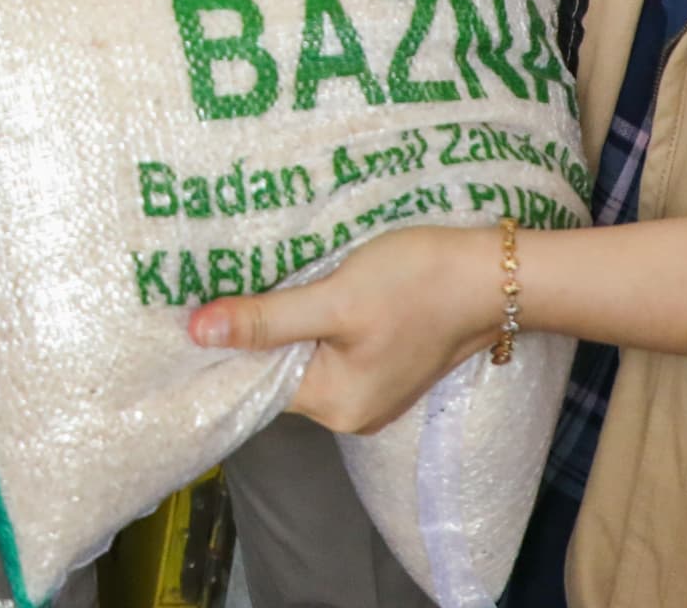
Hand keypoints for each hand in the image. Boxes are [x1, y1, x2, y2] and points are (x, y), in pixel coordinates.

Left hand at [187, 225, 501, 434]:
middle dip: (256, 328)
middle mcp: (351, 411)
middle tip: (222, 279)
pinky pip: (332, 347)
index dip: (227, 343)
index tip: (193, 305)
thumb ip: (266, 320)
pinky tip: (305, 286)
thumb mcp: (334, 299)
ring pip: (306, 355)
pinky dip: (315, 320)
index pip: (258, 380)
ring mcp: (372, 390)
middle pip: (281, 369)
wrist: (492, 275)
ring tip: (257, 277)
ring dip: (286, 321)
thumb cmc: (416, 283)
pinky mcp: (386, 364)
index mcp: (336, 405)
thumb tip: (197, 334)